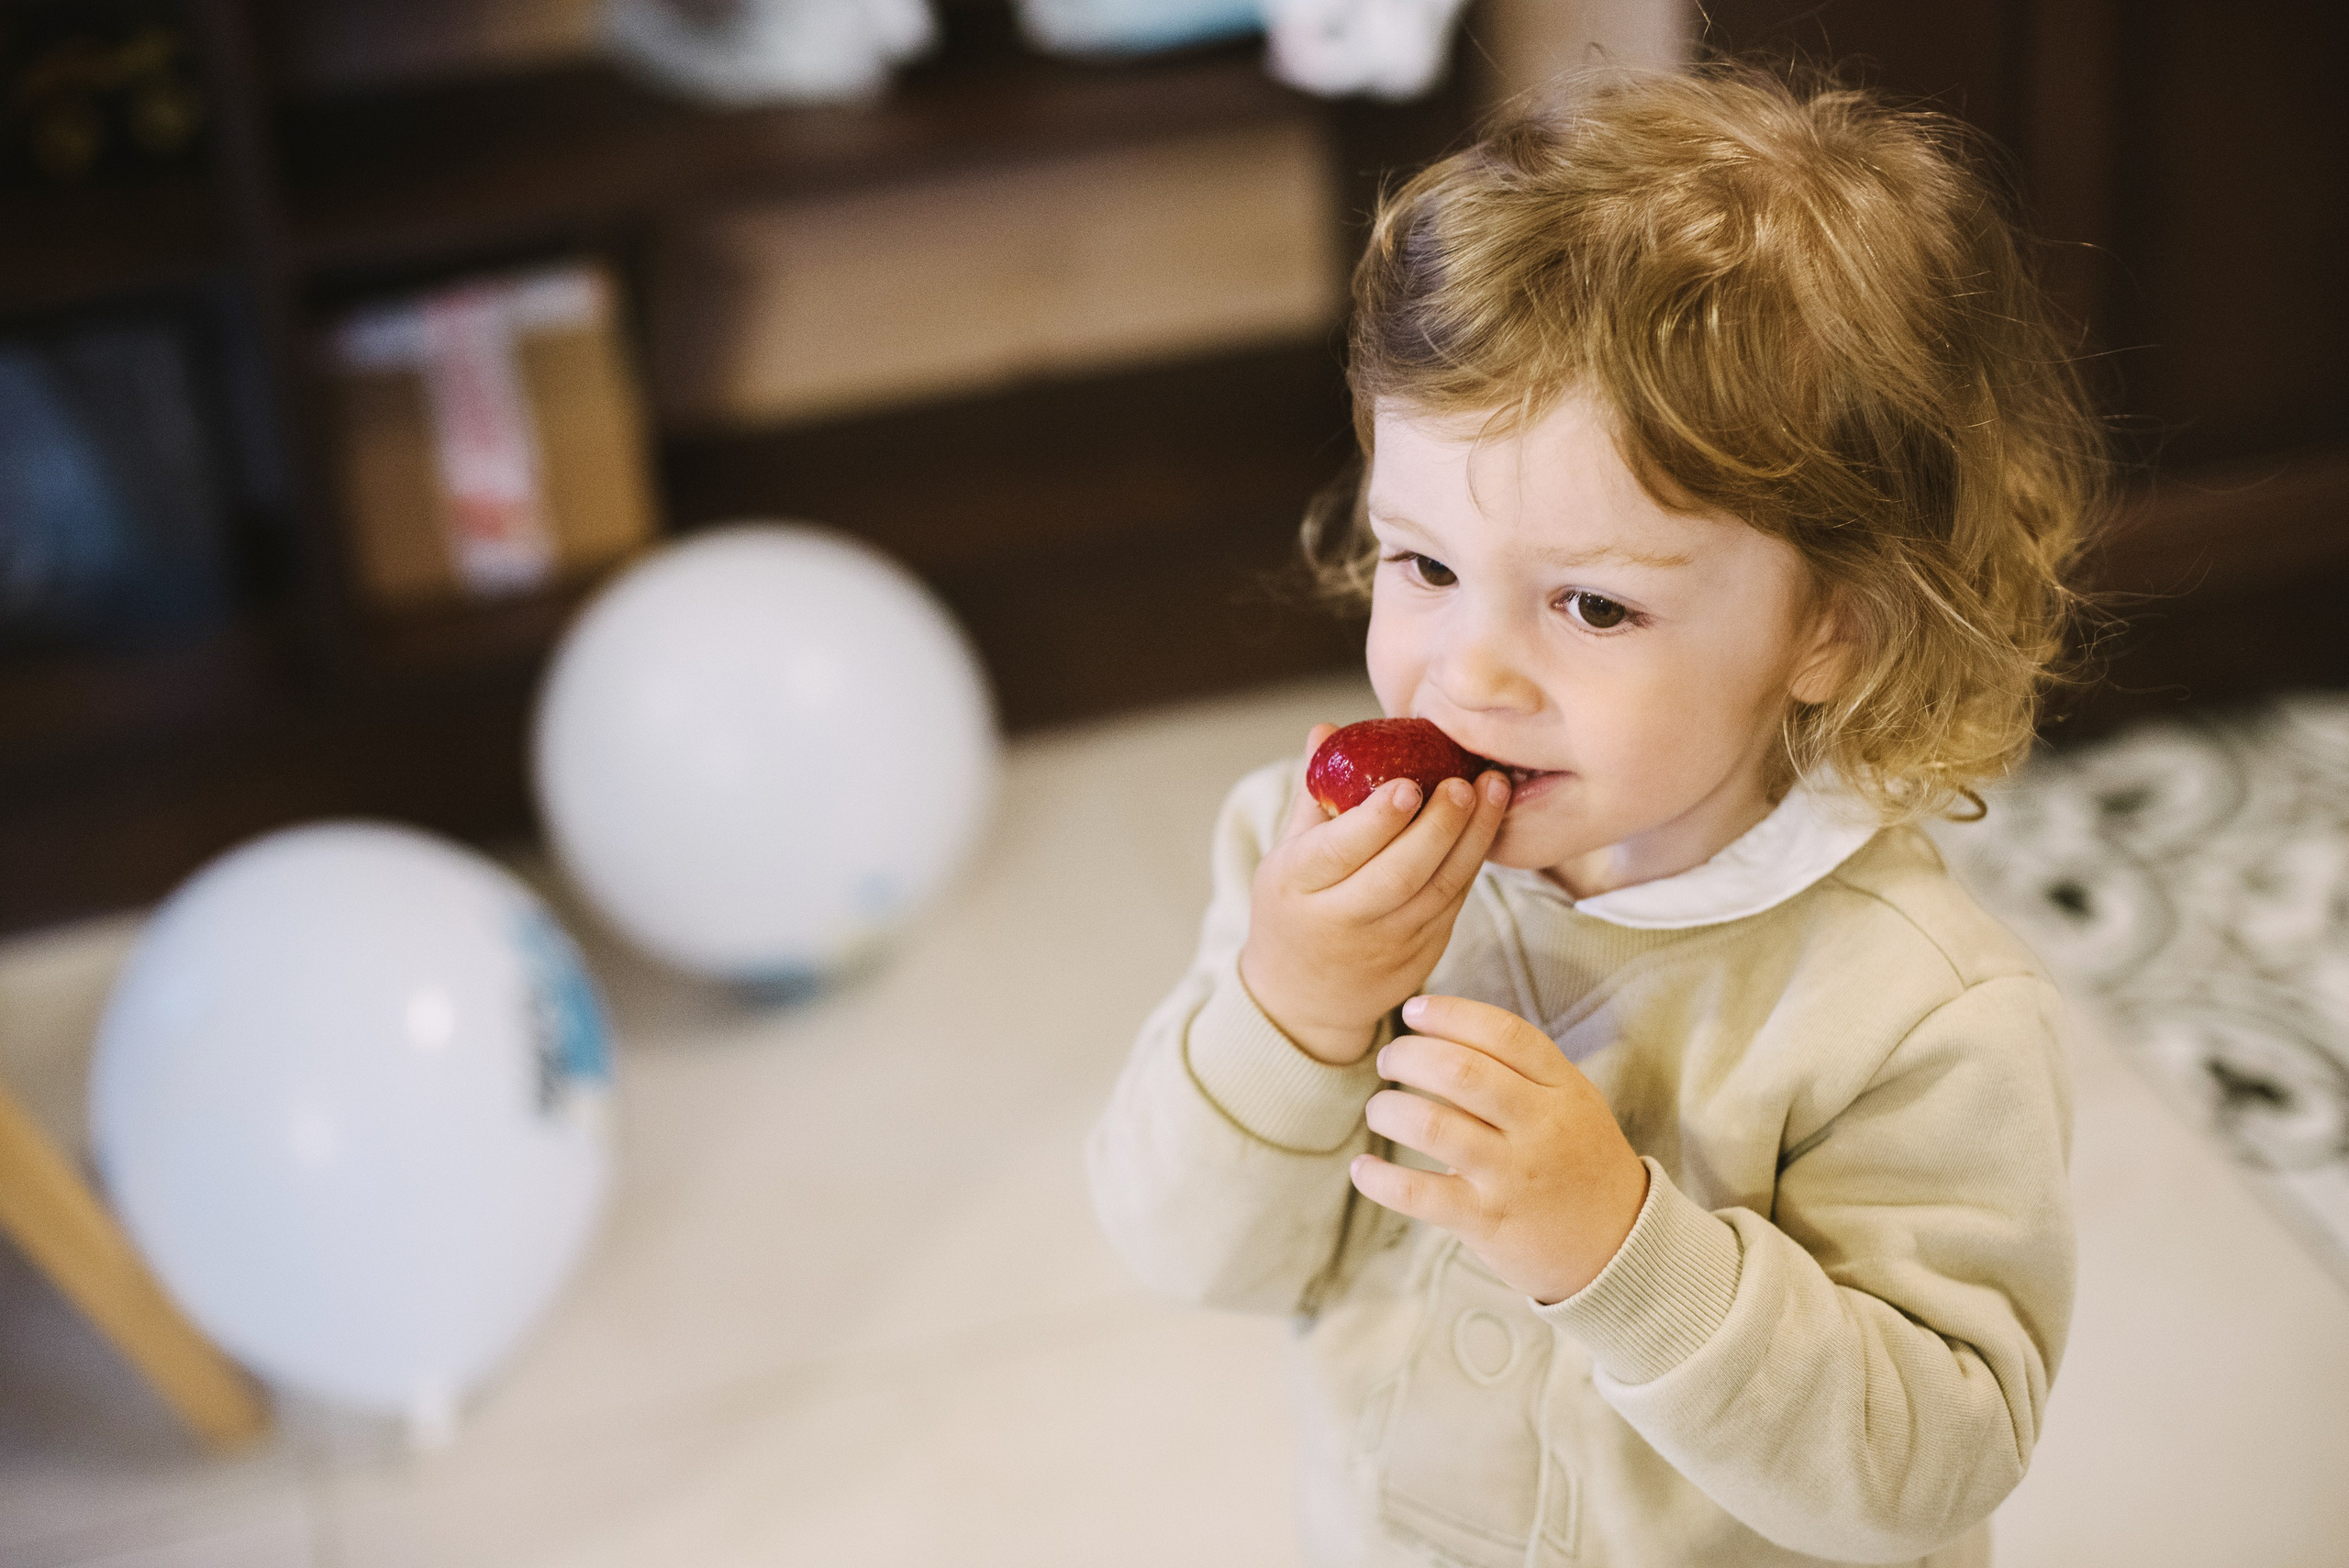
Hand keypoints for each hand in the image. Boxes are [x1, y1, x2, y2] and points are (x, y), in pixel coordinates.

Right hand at [1240, 725, 1509, 1064]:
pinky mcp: (1423, 953)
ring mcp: (1388, 942)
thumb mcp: (1286, 854)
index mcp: (1296, 886)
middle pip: (1399, 874)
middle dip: (1438, 827)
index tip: (1408, 784)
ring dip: (1472, 838)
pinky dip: (1473, 860)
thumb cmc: (1295, 907)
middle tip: (1463, 782)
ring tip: (1492, 788)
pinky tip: (1489, 821)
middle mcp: (1341, 919)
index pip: (1338, 851)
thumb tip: (1327, 728)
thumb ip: (1312, 795)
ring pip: (1438, 890)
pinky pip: (1454, 902)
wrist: (1305, 996)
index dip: (1377, 820)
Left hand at [1352, 995, 1649, 1304]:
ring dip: (1389, 1109)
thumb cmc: (1579, 1162)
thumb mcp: (1573, 1104)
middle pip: (1461, 1071)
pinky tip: (1364, 1168)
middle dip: (1408, 1055)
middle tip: (1389, 1059)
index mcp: (1563, 1089)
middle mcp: (1540, 1127)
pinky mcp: (1487, 1221)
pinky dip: (1379, 1179)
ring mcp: (1513, 1175)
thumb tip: (1444, 1028)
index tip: (1414, 1010)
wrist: (1620, 1247)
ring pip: (1432, 1125)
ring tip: (1379, 1108)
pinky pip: (1419, 1194)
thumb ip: (1522, 1069)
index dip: (1450, 1013)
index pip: (1504, 1033)